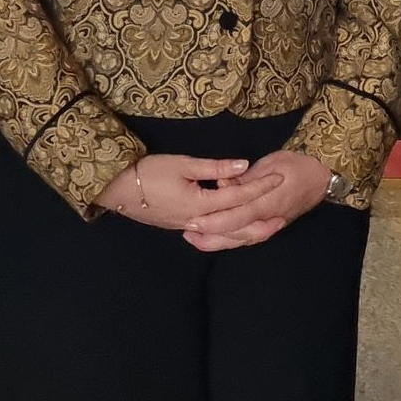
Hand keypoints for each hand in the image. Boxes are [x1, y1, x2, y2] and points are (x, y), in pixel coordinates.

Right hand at [94, 153, 280, 230]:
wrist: (118, 189)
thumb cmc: (150, 172)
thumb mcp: (183, 164)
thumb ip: (215, 168)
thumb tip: (244, 166)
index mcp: (201, 205)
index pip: (238, 197)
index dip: (260, 187)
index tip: (278, 178)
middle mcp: (198, 222)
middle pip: (236, 227)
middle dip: (261, 221)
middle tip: (282, 216)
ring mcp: (189, 227)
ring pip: (225, 236)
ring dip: (247, 232)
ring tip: (266, 226)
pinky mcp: (181, 226)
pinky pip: (213, 235)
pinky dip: (229, 234)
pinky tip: (236, 228)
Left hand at [184, 149, 332, 251]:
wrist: (321, 178)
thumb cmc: (297, 166)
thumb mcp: (272, 163)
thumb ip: (247, 178)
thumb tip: (224, 184)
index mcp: (267, 202)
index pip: (236, 216)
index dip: (214, 221)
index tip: (193, 220)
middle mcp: (268, 219)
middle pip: (235, 234)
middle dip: (210, 236)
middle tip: (188, 232)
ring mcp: (270, 225)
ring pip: (241, 240)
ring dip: (217, 242)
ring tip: (195, 239)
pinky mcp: (271, 226)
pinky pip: (249, 238)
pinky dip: (231, 241)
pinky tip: (216, 239)